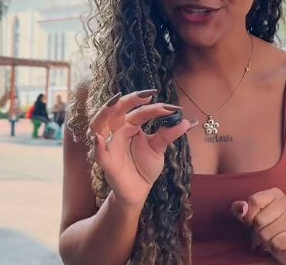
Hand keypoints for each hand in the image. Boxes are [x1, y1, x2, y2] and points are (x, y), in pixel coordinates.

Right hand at [88, 89, 197, 206]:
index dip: (155, 109)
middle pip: (117, 111)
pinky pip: (99, 153)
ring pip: (99, 125)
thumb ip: (168, 134)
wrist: (139, 190)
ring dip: (105, 113)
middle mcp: (117, 131)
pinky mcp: (107, 163)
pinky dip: (97, 145)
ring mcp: (110, 145)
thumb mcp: (158, 148)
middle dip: (128, 101)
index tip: (173, 108)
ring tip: (114, 104)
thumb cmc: (145, 166)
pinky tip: (98, 138)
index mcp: (130, 125)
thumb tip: (187, 121)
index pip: (140, 112)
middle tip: (145, 96)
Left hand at [231, 188, 285, 264]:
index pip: (254, 201)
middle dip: (257, 230)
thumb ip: (239, 209)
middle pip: (259, 219)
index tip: (251, 221)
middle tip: (263, 231)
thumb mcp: (249, 216)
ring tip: (271, 237)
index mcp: (275, 193)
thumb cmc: (267, 226)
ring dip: (265, 239)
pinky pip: (276, 242)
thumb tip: (242, 207)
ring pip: (267, 233)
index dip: (248, 216)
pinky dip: (274, 246)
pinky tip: (278, 243)